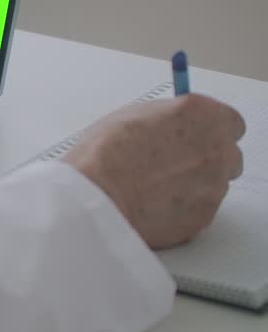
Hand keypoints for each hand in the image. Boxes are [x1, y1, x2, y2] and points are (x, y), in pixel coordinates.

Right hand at [64, 93, 244, 248]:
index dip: (210, 128)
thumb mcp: (134, 114)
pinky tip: (153, 202)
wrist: (99, 195)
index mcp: (204, 117)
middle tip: (173, 160)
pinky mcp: (205, 217)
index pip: (231, 121)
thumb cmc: (107, 152)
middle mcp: (218, 150)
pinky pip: (200, 209)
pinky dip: (182, 206)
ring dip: (193, 183)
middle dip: (206, 157)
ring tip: (153, 184)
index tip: (195, 132)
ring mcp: (215, 186)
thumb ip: (169, 117)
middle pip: (227, 154)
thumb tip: (174, 123)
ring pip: (214, 183)